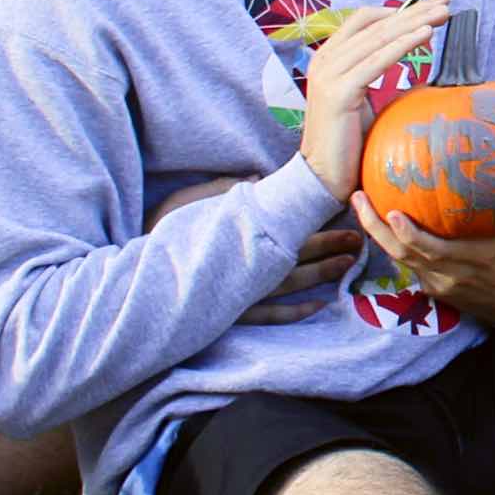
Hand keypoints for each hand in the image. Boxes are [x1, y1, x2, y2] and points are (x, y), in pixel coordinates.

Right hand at [150, 174, 364, 300]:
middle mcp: (247, 266)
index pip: (289, 227)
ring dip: (322, 275)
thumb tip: (257, 178)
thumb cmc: (161, 234)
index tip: (346, 213)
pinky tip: (318, 307)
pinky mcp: (232, 315)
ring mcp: (242, 294)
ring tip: (349, 266)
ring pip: (291, 285)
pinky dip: (295, 312)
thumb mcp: (190, 202)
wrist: (134, 279)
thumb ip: (224, 190)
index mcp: (240, 236)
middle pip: (298, 255)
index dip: (319, 222)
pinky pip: (271, 316)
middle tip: (360, 239)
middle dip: (330, 247)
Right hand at [295, 0, 448, 202]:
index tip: (432, 6)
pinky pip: (376, 61)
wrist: (323, 176)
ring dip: (414, 22)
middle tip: (445, 2)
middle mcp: (325, 60)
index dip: (400, 10)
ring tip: (442, 14)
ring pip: (378, 38)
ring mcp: (328, 75)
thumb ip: (378, 72)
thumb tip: (413, 58)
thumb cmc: (348, 140)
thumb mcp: (364, 97)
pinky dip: (402, 45)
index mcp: (329, 57)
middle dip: (414, 11)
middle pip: (376, 24)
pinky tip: (424, 36)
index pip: (366, 20)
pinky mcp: (338, 93)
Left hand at [351, 177, 494, 328]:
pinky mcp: (431, 285)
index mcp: (470, 263)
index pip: (431, 251)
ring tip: (359, 200)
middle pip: (400, 253)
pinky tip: (380, 218)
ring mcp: (435, 282)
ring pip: (397, 259)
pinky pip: (405, 262)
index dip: (409, 235)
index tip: (392, 212)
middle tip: (358, 195)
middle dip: (375, 227)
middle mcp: (446, 275)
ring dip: (374, 233)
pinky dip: (390, 242)